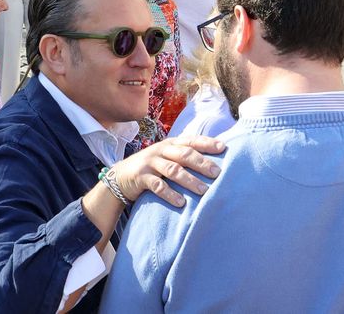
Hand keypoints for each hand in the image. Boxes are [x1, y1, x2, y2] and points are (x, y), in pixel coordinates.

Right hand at [108, 136, 225, 207]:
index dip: (206, 143)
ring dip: (189, 180)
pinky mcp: (141, 177)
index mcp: (170, 144)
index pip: (190, 140)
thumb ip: (184, 156)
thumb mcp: (166, 157)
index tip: (223, 148)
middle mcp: (161, 150)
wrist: (120, 176)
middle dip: (202, 163)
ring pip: (173, 170)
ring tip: (204, 191)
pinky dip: (170, 194)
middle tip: (217, 173)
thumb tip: (214, 161)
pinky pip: (157, 186)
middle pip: (184, 154)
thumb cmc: (152, 167)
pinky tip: (181, 203)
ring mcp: (150, 162)